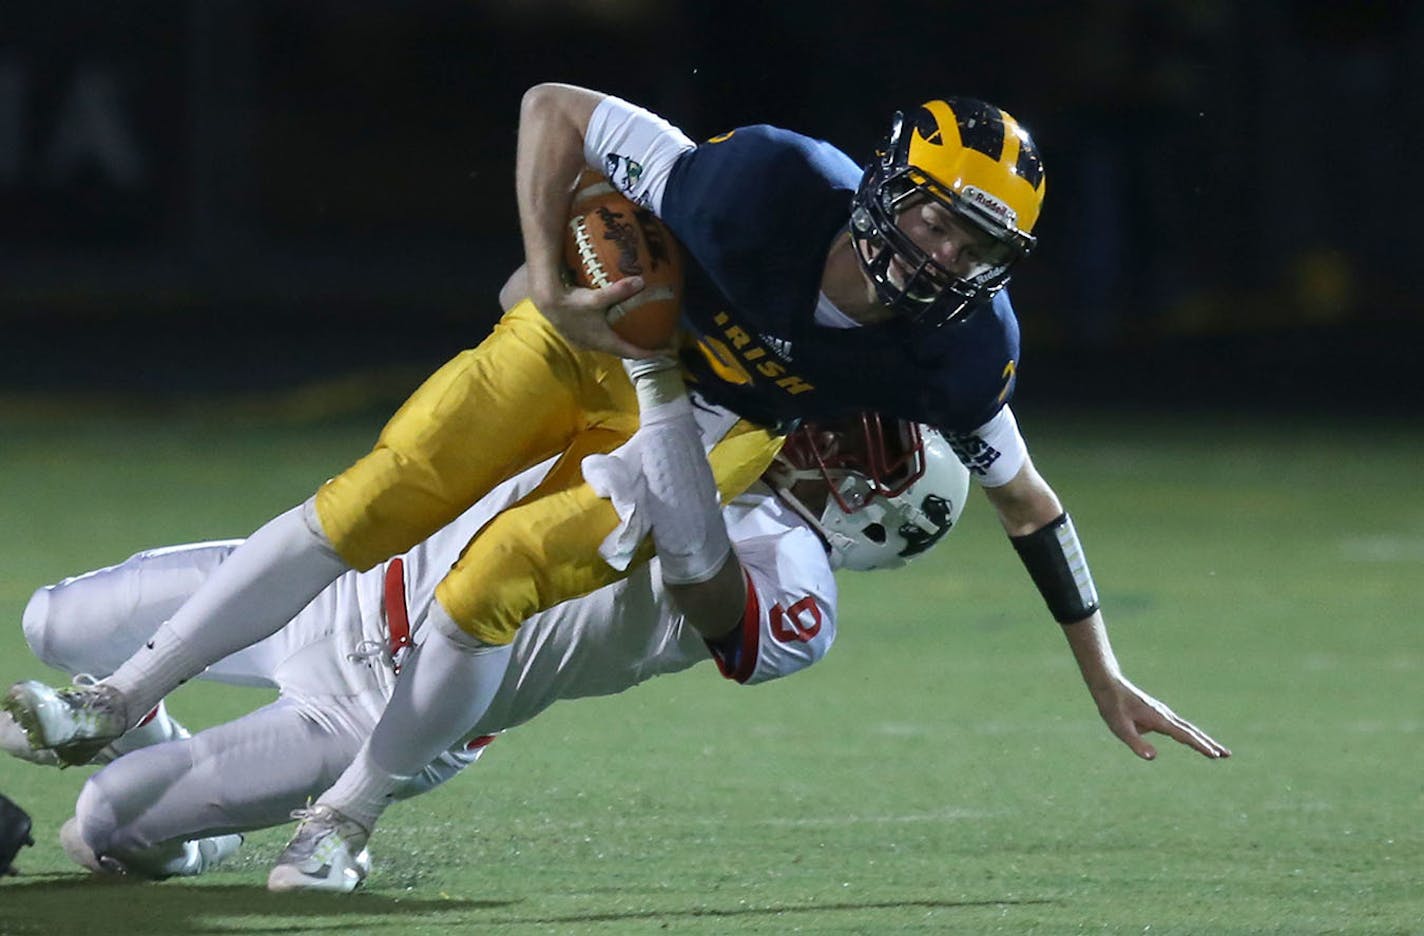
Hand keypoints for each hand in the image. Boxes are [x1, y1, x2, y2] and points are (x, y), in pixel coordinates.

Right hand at [534, 276, 665, 358]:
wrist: (547, 303)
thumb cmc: (572, 303)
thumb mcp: (598, 298)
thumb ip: (619, 290)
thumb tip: (641, 281)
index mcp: (604, 341)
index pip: (632, 353)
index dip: (649, 353)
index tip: (664, 352)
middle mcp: (595, 346)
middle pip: (621, 351)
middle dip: (637, 348)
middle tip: (652, 342)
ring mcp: (584, 343)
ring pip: (608, 346)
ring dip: (622, 342)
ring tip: (634, 335)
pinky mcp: (576, 336)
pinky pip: (598, 340)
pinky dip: (609, 336)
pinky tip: (610, 326)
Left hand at [1088, 675, 1231, 760]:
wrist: (1108, 685)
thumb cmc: (1112, 708)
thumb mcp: (1120, 728)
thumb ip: (1136, 743)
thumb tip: (1153, 758)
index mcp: (1159, 720)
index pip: (1184, 736)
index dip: (1200, 746)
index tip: (1215, 755)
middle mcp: (1165, 715)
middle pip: (1192, 732)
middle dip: (1208, 743)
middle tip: (1226, 755)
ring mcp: (1163, 713)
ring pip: (1187, 728)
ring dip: (1202, 739)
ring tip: (1217, 750)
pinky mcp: (1158, 713)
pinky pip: (1179, 726)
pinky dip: (1190, 734)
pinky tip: (1191, 739)